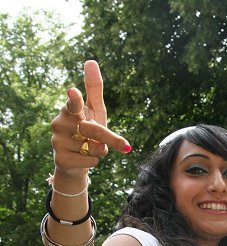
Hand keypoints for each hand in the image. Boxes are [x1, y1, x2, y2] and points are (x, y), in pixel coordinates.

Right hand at [50, 60, 130, 177]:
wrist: (74, 161)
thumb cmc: (87, 131)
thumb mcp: (94, 110)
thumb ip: (94, 89)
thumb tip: (90, 60)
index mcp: (69, 110)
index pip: (73, 103)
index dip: (75, 99)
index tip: (73, 92)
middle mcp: (59, 123)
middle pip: (95, 130)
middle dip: (111, 139)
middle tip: (125, 146)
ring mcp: (57, 141)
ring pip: (95, 148)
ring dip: (100, 151)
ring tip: (87, 148)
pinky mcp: (61, 159)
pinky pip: (91, 161)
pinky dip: (94, 162)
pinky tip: (82, 159)